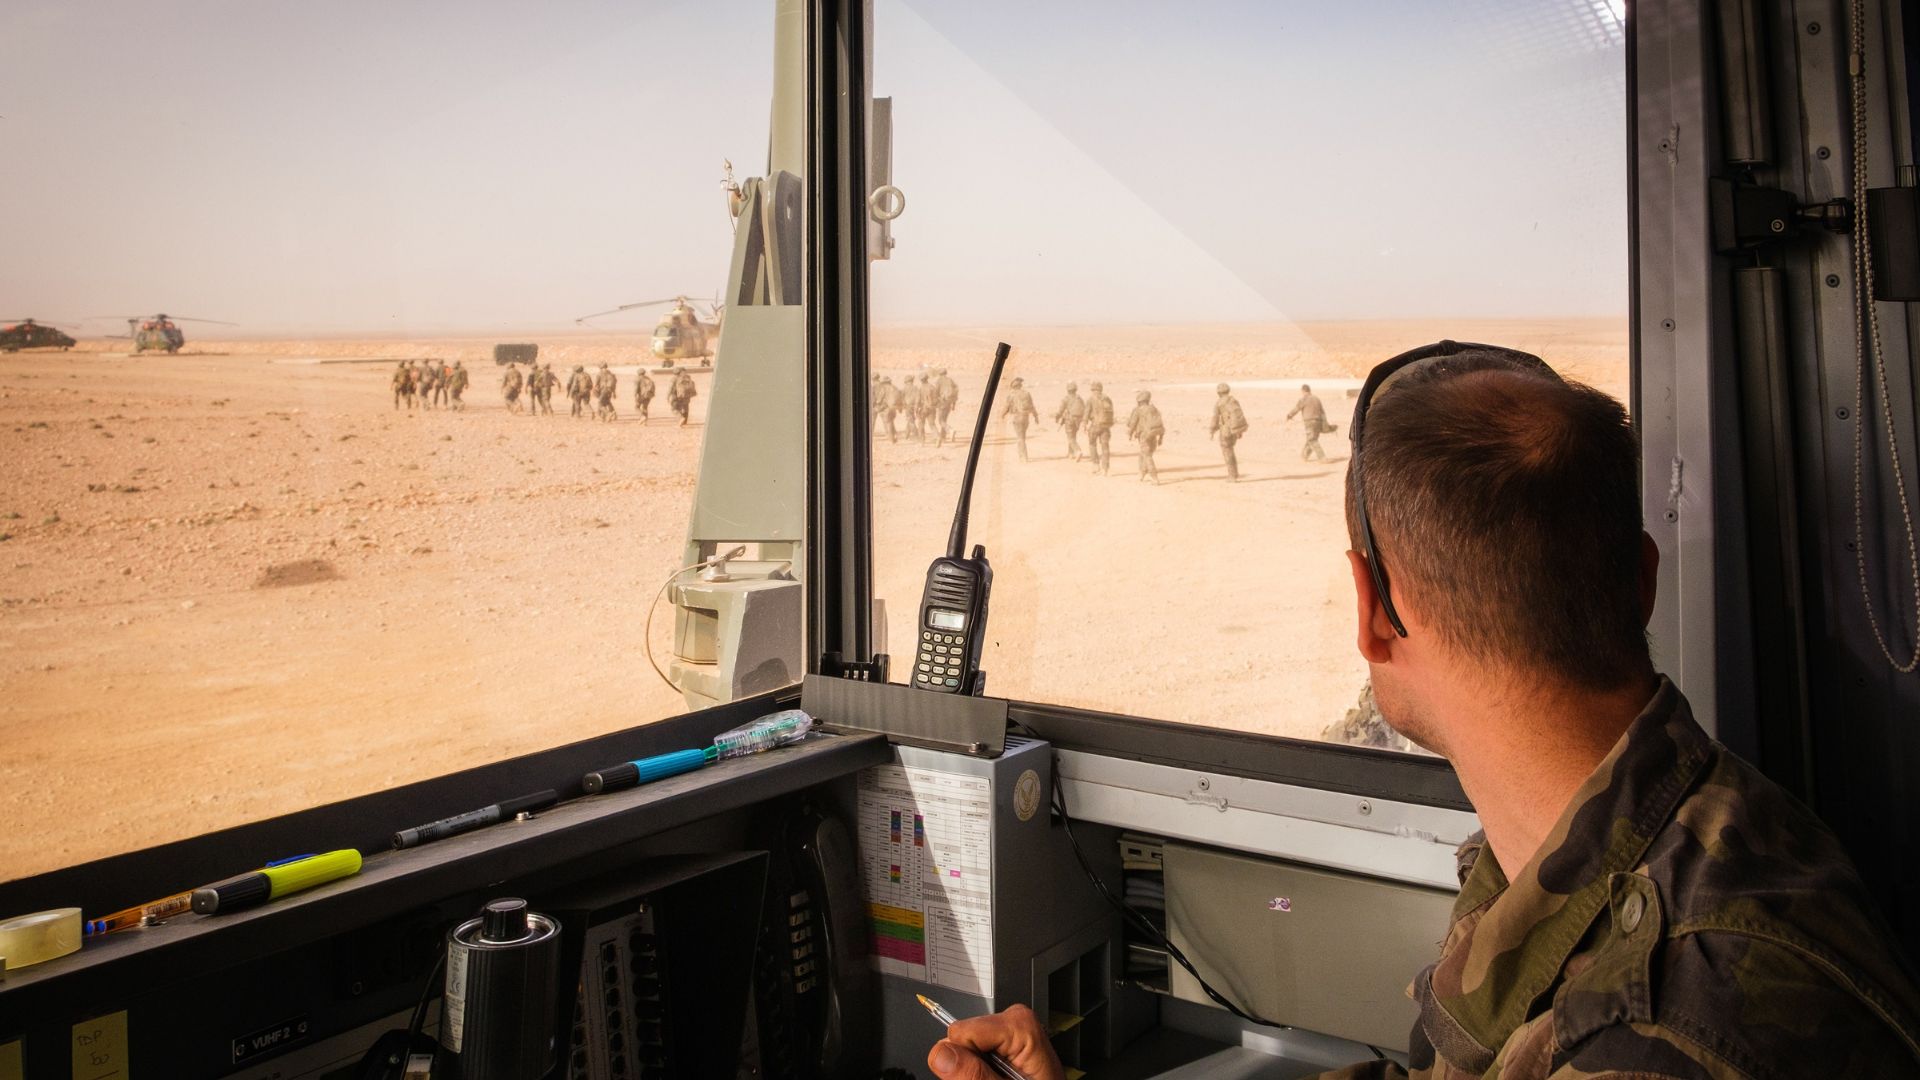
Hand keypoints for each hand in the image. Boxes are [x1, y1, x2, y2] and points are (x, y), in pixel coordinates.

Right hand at [927, 1004, 1064, 1079]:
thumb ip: (974, 1074)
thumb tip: (941, 1052)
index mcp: (1021, 1026)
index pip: (961, 1032)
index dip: (966, 1061)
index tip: (986, 1077)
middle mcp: (1016, 1020)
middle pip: (962, 1037)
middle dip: (970, 1065)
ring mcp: (1010, 1029)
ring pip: (964, 1046)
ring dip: (975, 1068)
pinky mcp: (1004, 1038)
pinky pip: (973, 1050)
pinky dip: (980, 1067)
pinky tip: (998, 1077)